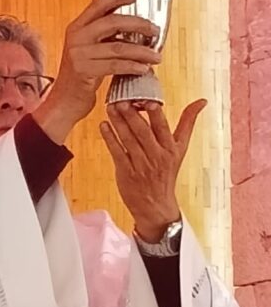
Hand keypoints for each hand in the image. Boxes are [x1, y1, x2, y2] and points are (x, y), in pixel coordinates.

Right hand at [33, 0, 161, 143]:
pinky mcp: (84, 71)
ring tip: (156, 57)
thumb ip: (102, 37)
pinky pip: (115, 65)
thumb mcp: (86, 51)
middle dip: (139, 24)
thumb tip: (132, 27)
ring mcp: (78, 54)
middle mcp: (76, 37)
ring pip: (119, 47)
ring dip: (142, 52)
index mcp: (76, 27)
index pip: (99, 4)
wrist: (63, 102)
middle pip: (113, 22)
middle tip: (155, 31)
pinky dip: (133, 66)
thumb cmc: (80, 77)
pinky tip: (144, 69)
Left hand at [99, 100, 206, 241]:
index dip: (156, 115)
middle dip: (132, 116)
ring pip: (128, 140)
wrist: (156, 206)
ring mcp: (140, 165)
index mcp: (171, 149)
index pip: (163, 128)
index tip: (149, 101)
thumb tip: (202, 101)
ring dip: (118, 123)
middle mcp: (156, 156)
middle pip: (143, 132)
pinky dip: (109, 138)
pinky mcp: (125, 172)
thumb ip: (188, 123)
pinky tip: (103, 125)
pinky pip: (116, 152)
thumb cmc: (167, 172)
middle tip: (121, 100)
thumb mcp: (181, 148)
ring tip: (110, 107)